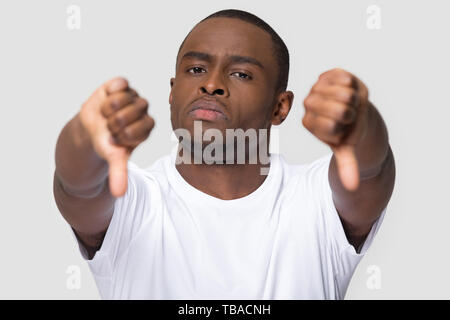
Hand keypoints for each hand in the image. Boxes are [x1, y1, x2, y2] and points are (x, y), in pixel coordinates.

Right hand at [79, 77, 154, 196]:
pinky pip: (119, 85)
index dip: (122, 135)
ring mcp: (133, 96)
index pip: (139, 129)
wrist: (91, 127)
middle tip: (109, 126)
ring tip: (105, 114)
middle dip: (113, 123)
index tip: (116, 138)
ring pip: (121, 100)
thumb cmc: (106, 142)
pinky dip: (108, 93)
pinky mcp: (123, 85)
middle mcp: (143, 110)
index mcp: (147, 127)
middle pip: (129, 115)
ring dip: (107, 110)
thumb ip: (119, 173)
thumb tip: (119, 194)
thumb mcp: (113, 157)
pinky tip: (105, 99)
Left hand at [302, 68, 369, 190]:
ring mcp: (316, 88)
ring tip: (350, 103)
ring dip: (354, 101)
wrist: (352, 112)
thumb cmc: (347, 131)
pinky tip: (349, 90)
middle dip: (352, 115)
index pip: (331, 127)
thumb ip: (347, 165)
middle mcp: (308, 105)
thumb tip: (352, 187)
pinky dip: (354, 86)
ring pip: (345, 93)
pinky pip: (346, 78)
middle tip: (349, 115)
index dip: (345, 128)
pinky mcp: (327, 74)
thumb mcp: (346, 149)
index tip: (344, 128)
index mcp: (309, 123)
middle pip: (340, 110)